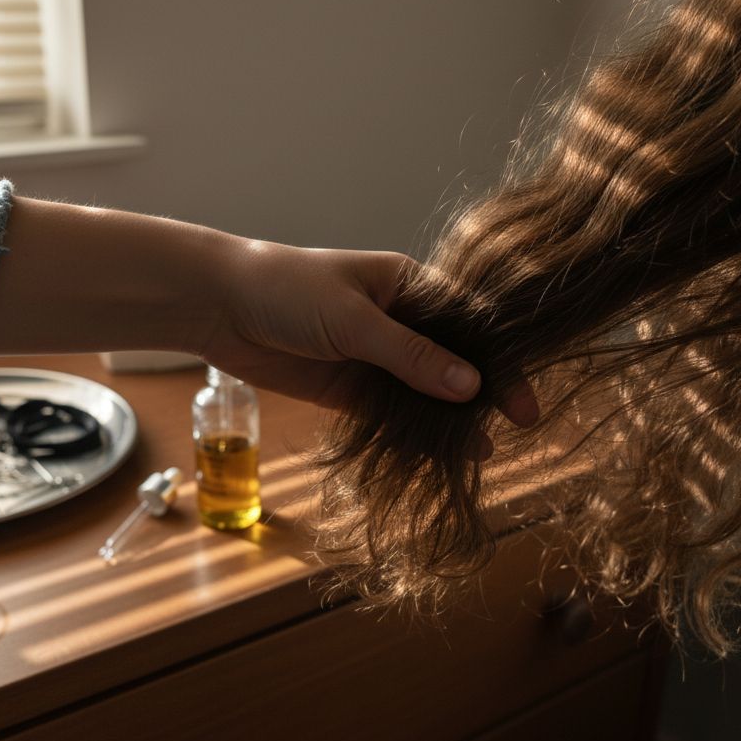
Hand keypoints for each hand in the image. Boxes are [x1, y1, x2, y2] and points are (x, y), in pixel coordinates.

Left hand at [199, 239, 538, 432]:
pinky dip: (413, 433)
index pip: (470, 324)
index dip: (500, 361)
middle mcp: (399, 320)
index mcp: (409, 285)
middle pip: (453, 361)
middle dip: (483, 395)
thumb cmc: (286, 290)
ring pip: (424, 392)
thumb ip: (411, 356)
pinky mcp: (349, 388)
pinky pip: (391, 413)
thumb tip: (469, 386)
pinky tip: (440, 455)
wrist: (217, 305)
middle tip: (519, 431)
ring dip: (450, 420)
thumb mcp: (354, 320)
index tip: (524, 401)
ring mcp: (374, 356)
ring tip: (482, 455)